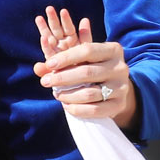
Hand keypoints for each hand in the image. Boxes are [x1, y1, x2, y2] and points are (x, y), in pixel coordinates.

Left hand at [33, 6, 136, 128]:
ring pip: (90, 93)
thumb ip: (61, 61)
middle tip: (45, 82)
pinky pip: (95, 110)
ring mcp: (122, 87)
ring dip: (68, 95)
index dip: (66, 57)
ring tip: (57, 94)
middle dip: (63, 78)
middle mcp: (120, 67)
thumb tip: (37, 68)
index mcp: (113, 49)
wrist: (115, 88)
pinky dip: (77, 109)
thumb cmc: (93, 68)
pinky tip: (67, 106)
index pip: (87, 50)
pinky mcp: (119, 105)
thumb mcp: (82, 60)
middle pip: (87, 72)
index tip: (48, 64)